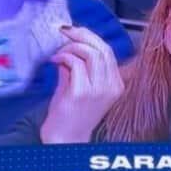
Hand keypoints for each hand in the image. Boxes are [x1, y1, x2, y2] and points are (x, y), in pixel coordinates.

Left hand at [40, 26, 123, 143]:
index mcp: (115, 85)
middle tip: (65, 32)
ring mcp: (97, 90)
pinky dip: (63, 57)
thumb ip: (79, 67)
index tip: (75, 31)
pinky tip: (54, 61)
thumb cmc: (71, 117)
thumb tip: (70, 47)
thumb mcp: (80, 87)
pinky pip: (75, 63)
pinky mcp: (82, 92)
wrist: (64, 140)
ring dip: (70, 47)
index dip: (90, 37)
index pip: (108, 52)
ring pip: (90, 52)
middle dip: (81, 35)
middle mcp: (110, 87)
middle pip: (102, 48)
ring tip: (59, 53)